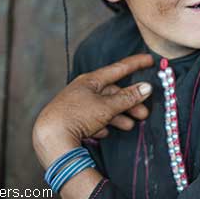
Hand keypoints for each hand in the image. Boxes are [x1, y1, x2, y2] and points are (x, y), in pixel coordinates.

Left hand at [32, 53, 153, 167]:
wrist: (49, 139)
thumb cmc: (77, 116)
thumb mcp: (107, 107)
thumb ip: (128, 97)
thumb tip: (146, 87)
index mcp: (91, 80)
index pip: (118, 69)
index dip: (135, 64)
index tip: (150, 59)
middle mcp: (83, 90)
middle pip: (113, 92)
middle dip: (130, 103)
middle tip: (144, 112)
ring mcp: (76, 105)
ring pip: (104, 107)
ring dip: (119, 116)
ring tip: (129, 126)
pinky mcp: (71, 120)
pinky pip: (93, 119)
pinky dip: (103, 124)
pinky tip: (105, 132)